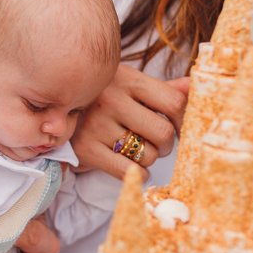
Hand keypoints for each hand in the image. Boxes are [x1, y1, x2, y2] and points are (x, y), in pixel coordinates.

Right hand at [71, 65, 189, 179]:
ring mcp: (96, 124)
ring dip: (150, 158)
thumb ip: (164, 90)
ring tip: (138, 149)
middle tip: (158, 143)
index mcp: (128, 79)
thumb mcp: (132, 87)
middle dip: (167, 145)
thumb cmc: (107, 100)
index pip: (174, 102)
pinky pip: (130, 172)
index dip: (184, 121)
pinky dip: (139, 174)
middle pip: (163, 133)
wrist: (59, 111)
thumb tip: (193, 86)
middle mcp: (111, 99)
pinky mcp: (85, 149)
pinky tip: (133, 165)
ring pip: (148, 155)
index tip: (179, 128)